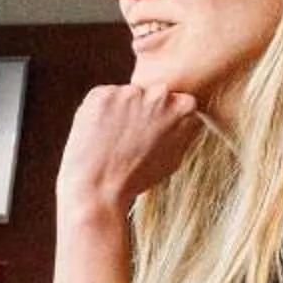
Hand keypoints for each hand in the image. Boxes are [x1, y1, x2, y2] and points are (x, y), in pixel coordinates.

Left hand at [56, 83, 202, 227]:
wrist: (99, 190)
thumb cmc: (136, 178)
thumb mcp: (174, 156)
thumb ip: (182, 130)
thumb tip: (185, 115)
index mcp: (184, 107)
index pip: (174, 101)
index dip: (159, 119)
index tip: (149, 135)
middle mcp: (161, 94)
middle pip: (150, 94)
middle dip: (141, 110)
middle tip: (128, 138)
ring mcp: (131, 92)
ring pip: (125, 95)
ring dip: (119, 111)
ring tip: (111, 140)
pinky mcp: (102, 94)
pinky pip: (101, 97)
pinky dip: (97, 112)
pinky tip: (97, 135)